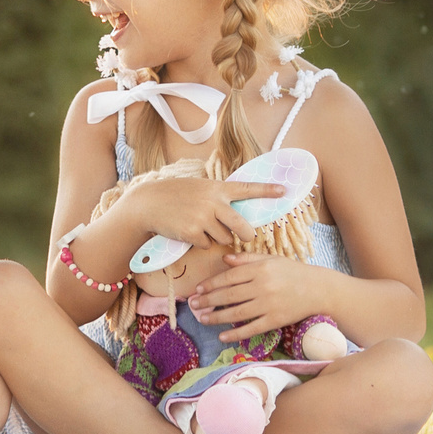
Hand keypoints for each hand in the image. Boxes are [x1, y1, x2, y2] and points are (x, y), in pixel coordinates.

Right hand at [110, 173, 283, 251]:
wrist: (148, 203)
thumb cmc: (175, 195)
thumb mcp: (199, 188)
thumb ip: (218, 197)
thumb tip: (237, 214)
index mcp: (217, 188)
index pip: (247, 189)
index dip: (267, 190)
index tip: (284, 191)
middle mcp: (213, 202)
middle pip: (242, 227)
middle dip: (245, 235)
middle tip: (245, 237)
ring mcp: (203, 218)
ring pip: (224, 239)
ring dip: (216, 238)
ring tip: (199, 226)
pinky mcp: (193, 233)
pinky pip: (207, 245)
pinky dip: (200, 243)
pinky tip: (187, 232)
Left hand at [190, 252, 326, 342]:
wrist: (319, 289)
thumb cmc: (293, 272)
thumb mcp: (271, 260)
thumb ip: (247, 259)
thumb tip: (225, 259)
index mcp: (260, 269)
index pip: (229, 277)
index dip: (211, 284)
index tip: (198, 289)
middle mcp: (263, 286)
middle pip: (229, 295)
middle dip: (208, 301)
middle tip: (193, 305)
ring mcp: (269, 305)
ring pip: (237, 313)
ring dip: (216, 317)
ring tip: (202, 319)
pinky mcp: (276, 320)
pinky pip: (252, 328)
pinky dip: (236, 334)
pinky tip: (222, 336)